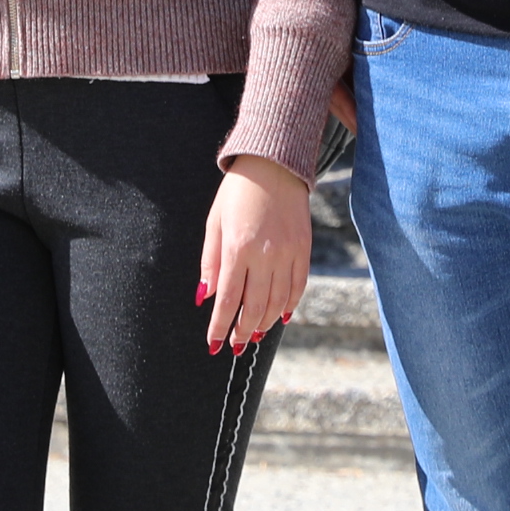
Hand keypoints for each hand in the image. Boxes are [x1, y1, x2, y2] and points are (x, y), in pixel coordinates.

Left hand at [198, 153, 312, 353]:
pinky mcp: (304, 248)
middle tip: (236, 345)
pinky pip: (298, 286)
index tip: (214, 343)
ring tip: (254, 335)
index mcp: (237, 247)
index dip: (221, 326)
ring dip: (264, 323)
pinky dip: (289, 305)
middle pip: (254, 306)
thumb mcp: (214, 222)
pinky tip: (279, 316)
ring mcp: (288, 252)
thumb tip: (205, 296)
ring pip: (278, 301)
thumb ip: (210, 261)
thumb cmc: (237, 192)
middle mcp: (265, 254)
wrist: (274, 164)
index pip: (228, 299)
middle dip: (243, 331)